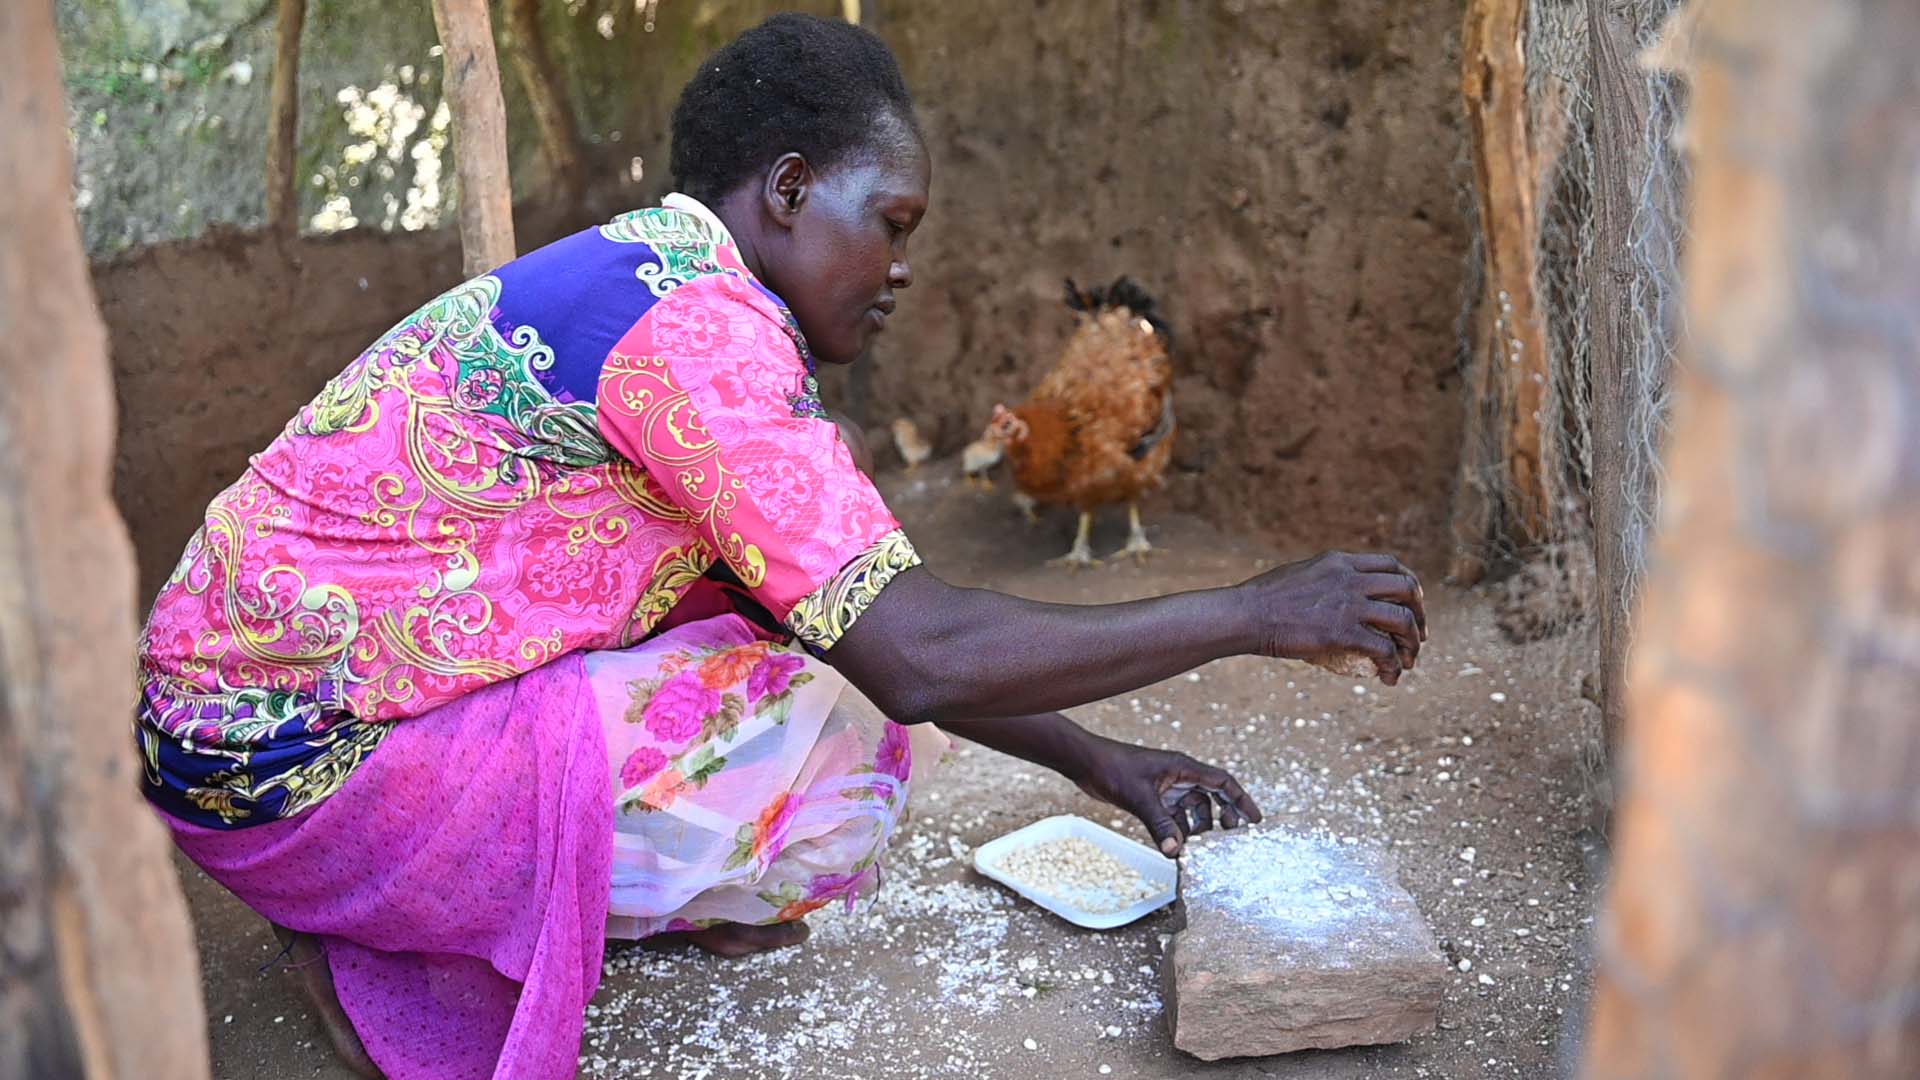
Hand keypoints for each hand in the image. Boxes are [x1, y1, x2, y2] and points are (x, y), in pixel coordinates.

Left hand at [1072, 736, 1262, 857]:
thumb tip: (1175, 852)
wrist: (1085, 763)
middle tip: (1230, 838)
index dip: (1242, 800)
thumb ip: (1159, 824)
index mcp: (1183, 767)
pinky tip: (1177, 846)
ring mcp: (1166, 786)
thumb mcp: (1139, 797)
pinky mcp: (1153, 796)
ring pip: (1193, 809)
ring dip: (1199, 827)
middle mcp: (1179, 775)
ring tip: (1201, 848)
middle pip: (1213, 796)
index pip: (1223, 782)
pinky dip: (1179, 830)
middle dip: (1224, 817)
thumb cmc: (1112, 769)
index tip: (1256, 820)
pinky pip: (1175, 815)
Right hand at [1241, 550, 1427, 684]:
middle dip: (1419, 613)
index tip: (1410, 603)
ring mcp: (1349, 604)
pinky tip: (1389, 677)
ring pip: (1402, 620)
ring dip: (1412, 643)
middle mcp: (1351, 578)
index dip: (1408, 583)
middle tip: (1417, 635)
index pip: (1390, 564)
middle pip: (1406, 588)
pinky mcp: (1343, 632)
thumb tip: (1332, 593)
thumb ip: (1324, 579)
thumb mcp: (1300, 574)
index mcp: (1340, 561)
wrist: (1246, 615)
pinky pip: (1383, 649)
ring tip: (1408, 661)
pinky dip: (1393, 665)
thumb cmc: (1263, 599)